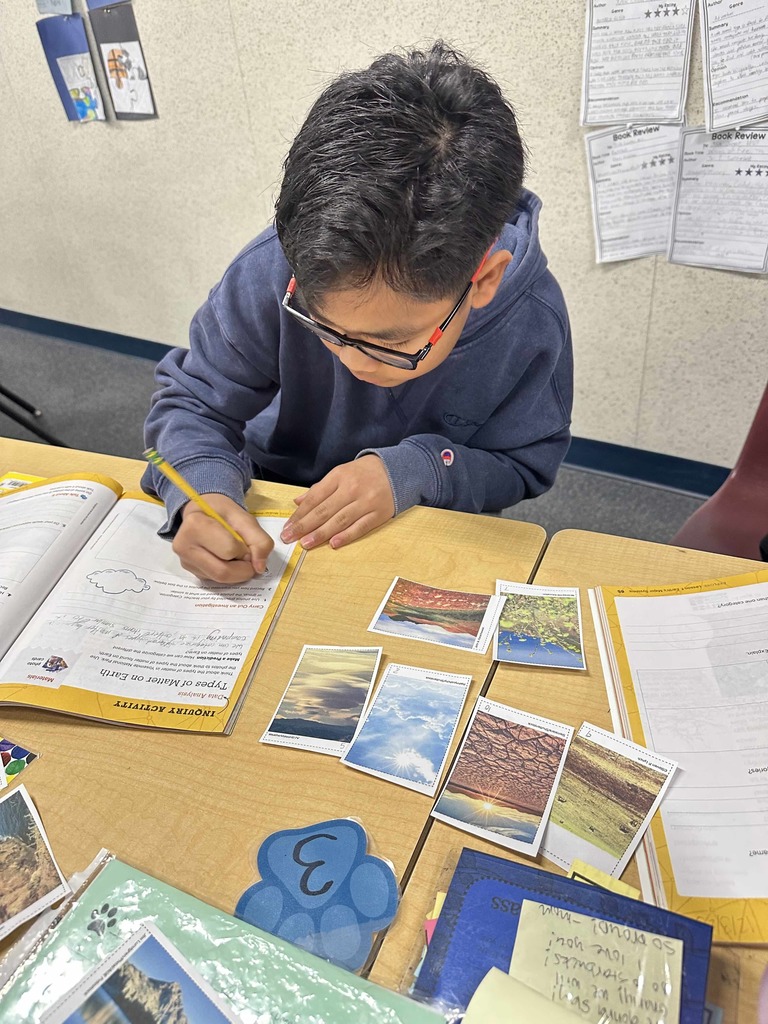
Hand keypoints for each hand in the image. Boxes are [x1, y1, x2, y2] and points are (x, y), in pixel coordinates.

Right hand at [174, 494, 273, 582]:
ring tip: (236, 556)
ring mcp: (185, 561)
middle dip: (243, 568)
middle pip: (222, 572)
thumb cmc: (223, 513)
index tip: (245, 541)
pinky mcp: (190, 572)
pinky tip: (226, 560)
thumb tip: (259, 568)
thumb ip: (259, 541)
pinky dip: (228, 574)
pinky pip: (215, 581)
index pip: (229, 550)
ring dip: (236, 572)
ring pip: (219, 579)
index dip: (245, 550)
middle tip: (248, 557)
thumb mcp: (245, 518)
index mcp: (195, 525)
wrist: (203, 512)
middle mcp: (184, 546)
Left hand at [280, 456, 394, 549]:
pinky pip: (360, 527)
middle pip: (324, 510)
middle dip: (304, 526)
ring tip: (306, 544)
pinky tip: (333, 543)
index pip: (315, 498)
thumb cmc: (364, 473)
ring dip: (321, 534)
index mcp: (339, 476)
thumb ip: (320, 488)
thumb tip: (298, 502)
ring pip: (340, 520)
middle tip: (289, 538)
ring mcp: (366, 502)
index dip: (300, 514)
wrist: (398, 470)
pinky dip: (346, 536)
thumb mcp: (341, 472)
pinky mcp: (379, 514)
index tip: (288, 526)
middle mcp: (351, 488)